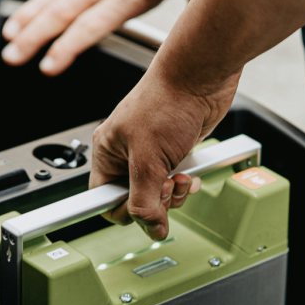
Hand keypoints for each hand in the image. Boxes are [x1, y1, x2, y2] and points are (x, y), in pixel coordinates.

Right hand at [1, 0, 213, 75]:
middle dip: (37, 39)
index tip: (49, 66)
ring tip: (9, 41)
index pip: (94, 22)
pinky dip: (39, 0)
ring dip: (31, 20)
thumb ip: (201, 1)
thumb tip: (216, 32)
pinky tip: (25, 13)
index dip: (70, 45)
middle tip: (12, 59)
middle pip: (66, 12)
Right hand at [89, 65, 239, 239]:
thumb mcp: (149, 159)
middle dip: (155, 201)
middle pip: (134, 200)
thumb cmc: (168, 101)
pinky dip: (185, 183)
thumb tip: (149, 227)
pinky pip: (176, 181)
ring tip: (180, 178)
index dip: (123, 211)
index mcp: (107, 151)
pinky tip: (190, 174)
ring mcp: (152, 152)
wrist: (201, 77)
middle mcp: (127, 153)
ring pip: (157, 193)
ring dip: (173, 194)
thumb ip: (145, 199)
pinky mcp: (175, 151)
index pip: (103, 199)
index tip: (141, 214)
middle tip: (167, 186)